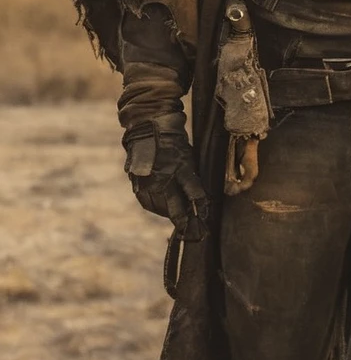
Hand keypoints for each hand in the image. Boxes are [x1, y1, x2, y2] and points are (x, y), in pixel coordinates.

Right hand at [124, 122, 208, 239]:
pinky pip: (146, 202)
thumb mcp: (189, 159)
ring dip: (169, 214)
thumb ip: (191, 179)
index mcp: (182, 170)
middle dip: (184, 220)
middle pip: (175, 208)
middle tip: (190, 229)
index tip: (204, 219)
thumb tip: (196, 200)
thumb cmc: (175, 144)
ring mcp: (149, 182)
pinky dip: (155, 207)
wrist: (150, 129)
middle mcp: (164, 178)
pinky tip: (161, 208)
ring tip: (177, 218)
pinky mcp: (137, 183)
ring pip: (160, 208)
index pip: (195, 195)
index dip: (201, 209)